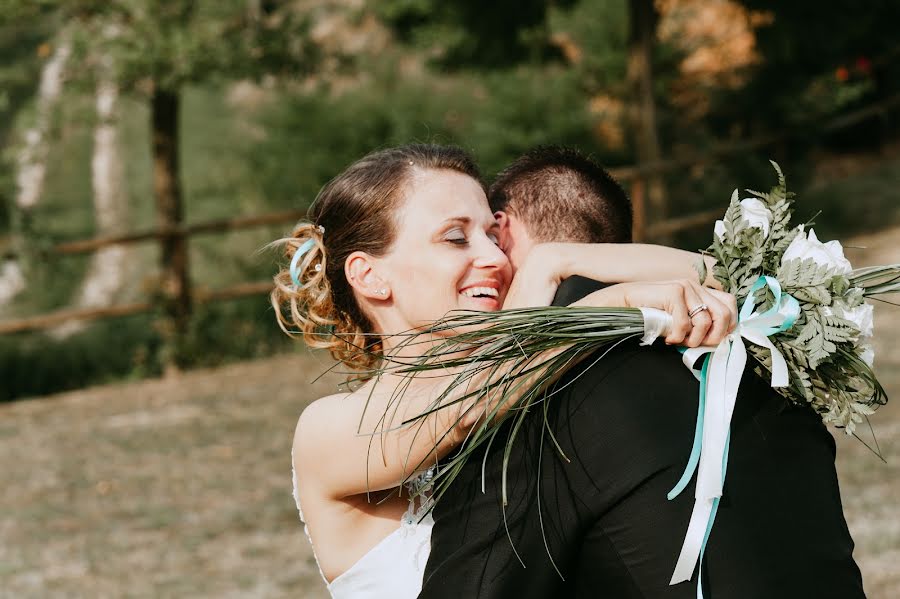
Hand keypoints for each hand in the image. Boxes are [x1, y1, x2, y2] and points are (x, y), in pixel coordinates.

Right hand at [617, 279, 736, 346]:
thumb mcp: (679, 319)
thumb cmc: (650, 314)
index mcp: (700, 291)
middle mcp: (696, 286)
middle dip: (714, 337)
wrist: (622, 304)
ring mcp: (685, 287)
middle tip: (696, 345)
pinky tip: (668, 338)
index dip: (727, 325)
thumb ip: (697, 323)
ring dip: (693, 339)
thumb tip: (716, 339)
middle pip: (724, 314)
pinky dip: (677, 336)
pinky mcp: (673, 291)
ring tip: (679, 341)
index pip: (730, 304)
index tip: (712, 339)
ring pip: (706, 321)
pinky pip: (684, 323)